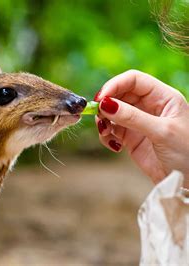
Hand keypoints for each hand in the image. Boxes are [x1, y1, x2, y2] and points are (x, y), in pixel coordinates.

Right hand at [94, 70, 188, 186]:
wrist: (187, 181)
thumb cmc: (187, 154)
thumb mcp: (162, 132)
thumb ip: (133, 117)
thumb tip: (105, 104)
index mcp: (163, 97)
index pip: (134, 80)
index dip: (116, 85)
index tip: (101, 98)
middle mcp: (149, 106)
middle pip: (119, 94)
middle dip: (106, 104)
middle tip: (99, 116)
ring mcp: (138, 122)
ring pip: (111, 112)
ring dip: (104, 121)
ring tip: (106, 133)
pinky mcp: (130, 138)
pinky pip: (111, 130)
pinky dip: (106, 136)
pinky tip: (114, 146)